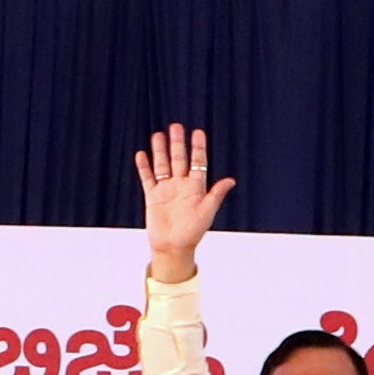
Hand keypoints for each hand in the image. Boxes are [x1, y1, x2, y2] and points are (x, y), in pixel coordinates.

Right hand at [135, 123, 235, 285]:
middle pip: (179, 159)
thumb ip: (216, 195)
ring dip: (161, 150)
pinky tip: (142, 154)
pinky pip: (148, 178)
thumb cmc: (192, 233)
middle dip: (178, 143)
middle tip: (176, 126)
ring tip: (158, 135)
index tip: (198, 132)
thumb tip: (231, 180)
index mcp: (196, 188)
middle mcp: (181, 185)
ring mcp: (166, 190)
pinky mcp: (153, 197)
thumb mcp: (207, 212)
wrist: (173, 248)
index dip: (198, 148)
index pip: (197, 163)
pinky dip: (144, 167)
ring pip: (163, 165)